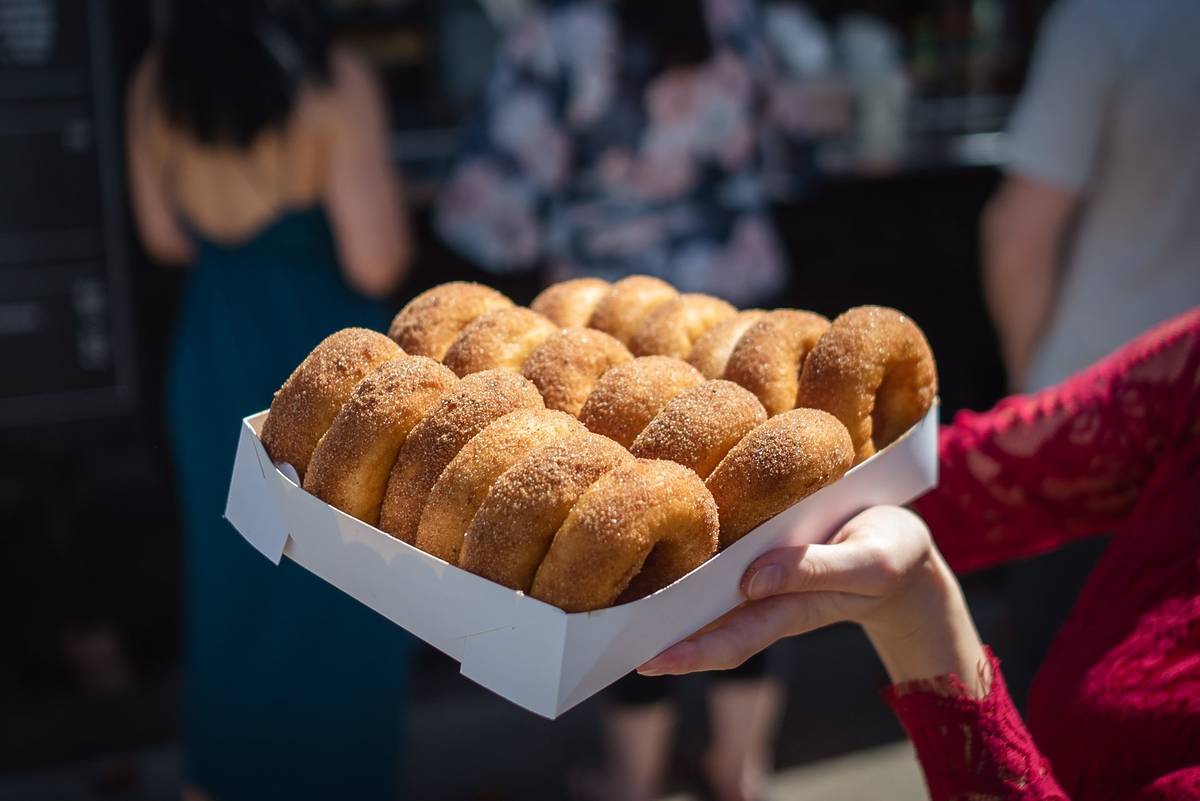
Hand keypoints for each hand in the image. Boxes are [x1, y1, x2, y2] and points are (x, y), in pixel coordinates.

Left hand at [638, 506, 988, 695]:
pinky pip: (721, 561)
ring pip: (707, 593)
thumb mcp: (866, 563)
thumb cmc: (889, 554)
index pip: (732, 639)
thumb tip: (750, 578)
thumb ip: (812, 571)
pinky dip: (690, 564)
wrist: (906, 546)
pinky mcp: (765, 546)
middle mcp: (767, 595)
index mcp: (790, 607)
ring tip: (614, 602)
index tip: (651, 661)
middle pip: (705, 622)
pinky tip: (656, 552)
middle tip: (607, 637)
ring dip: (666, 600)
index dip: (692, 653)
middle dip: (660, 633)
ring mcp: (764, 572)